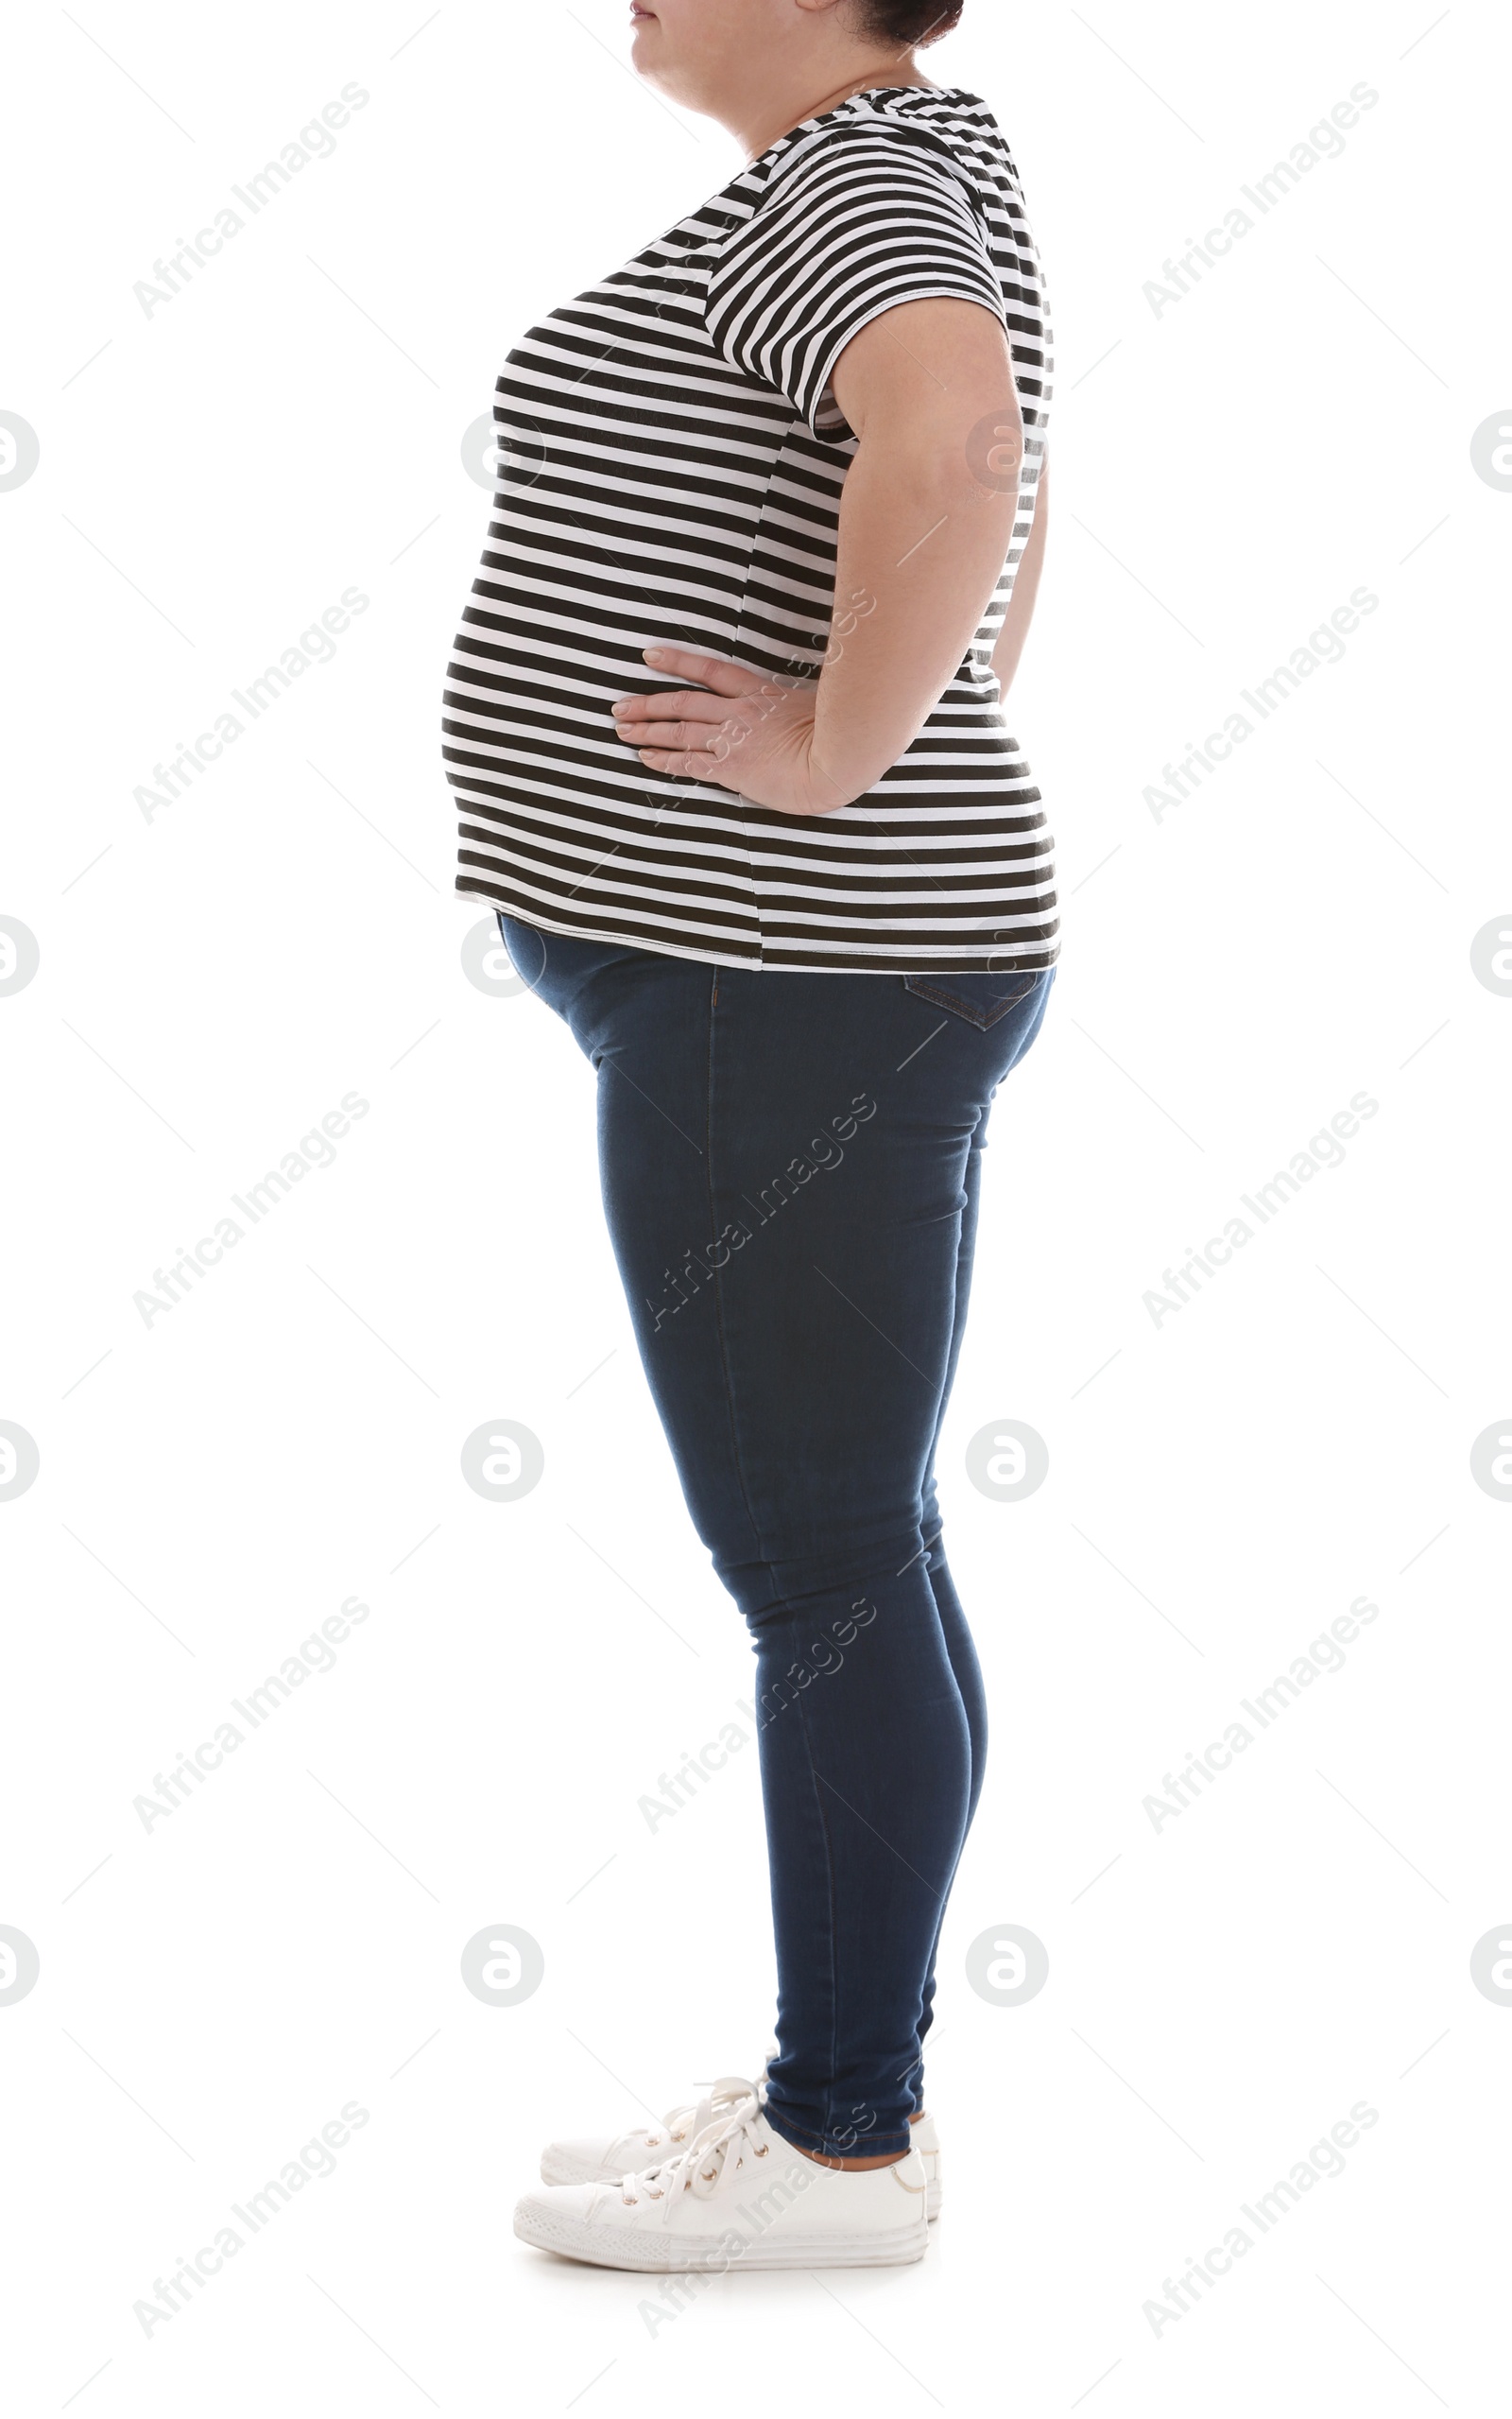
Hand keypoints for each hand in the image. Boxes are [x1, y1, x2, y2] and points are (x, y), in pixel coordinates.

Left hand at [612, 647, 853, 816]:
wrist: (838, 760)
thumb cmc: (837, 734)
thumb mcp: (814, 703)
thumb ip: (794, 701)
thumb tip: (791, 703)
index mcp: (758, 692)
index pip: (709, 669)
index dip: (676, 660)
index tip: (649, 655)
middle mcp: (738, 712)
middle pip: (682, 702)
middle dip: (647, 704)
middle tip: (619, 707)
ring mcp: (733, 739)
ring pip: (678, 731)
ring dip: (647, 731)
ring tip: (622, 732)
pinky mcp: (731, 767)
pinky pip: (688, 762)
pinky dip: (664, 760)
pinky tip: (646, 759)